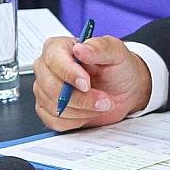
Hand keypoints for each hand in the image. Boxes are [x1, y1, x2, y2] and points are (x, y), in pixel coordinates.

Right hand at [32, 35, 151, 131]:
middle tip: (104, 99)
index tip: (87, 84)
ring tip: (101, 103)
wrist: (124, 91)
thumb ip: (100, 47)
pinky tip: (89, 111)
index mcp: (59, 48)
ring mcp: (44, 90)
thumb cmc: (118, 68)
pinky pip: (55, 121)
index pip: (53, 59)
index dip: (69, 73)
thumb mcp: (116, 52)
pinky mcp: (47, 110)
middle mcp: (47, 68)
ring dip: (83, 109)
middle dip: (81, 98)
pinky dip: (77, 120)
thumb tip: (80, 48)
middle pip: (51, 87)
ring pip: (55, 106)